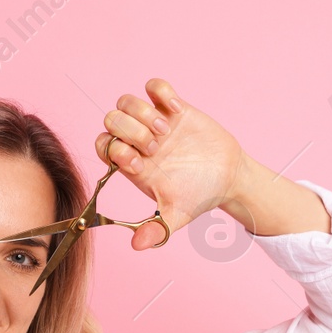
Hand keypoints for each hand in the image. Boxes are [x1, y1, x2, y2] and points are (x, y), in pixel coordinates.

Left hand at [95, 78, 252, 249]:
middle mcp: (137, 141)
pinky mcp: (172, 107)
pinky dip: (161, 92)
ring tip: (166, 130)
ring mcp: (153, 121)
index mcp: (132, 164)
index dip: (115, 152)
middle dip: (129, 131)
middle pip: (110, 121)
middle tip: (156, 147)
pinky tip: (176, 110)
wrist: (228, 178)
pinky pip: (154, 86)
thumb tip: (137, 246)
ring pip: (125, 101)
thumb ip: (157, 230)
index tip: (140, 164)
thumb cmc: (199, 196)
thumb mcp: (177, 216)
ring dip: (143, 113)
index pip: (103, 147)